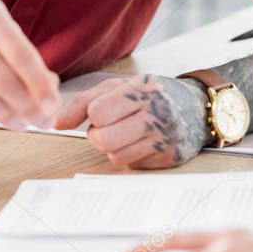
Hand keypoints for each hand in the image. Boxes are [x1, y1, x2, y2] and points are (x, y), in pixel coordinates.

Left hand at [53, 72, 209, 167]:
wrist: (196, 109)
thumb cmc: (149, 95)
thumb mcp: (118, 87)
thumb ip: (83, 101)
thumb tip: (56, 123)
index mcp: (143, 88)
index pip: (97, 112)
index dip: (94, 115)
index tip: (103, 111)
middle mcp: (159, 112)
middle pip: (103, 139)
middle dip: (98, 135)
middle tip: (109, 126)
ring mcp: (166, 137)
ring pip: (115, 155)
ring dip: (112, 147)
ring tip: (125, 133)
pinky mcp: (170, 157)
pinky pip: (131, 165)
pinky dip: (129, 155)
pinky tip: (140, 142)